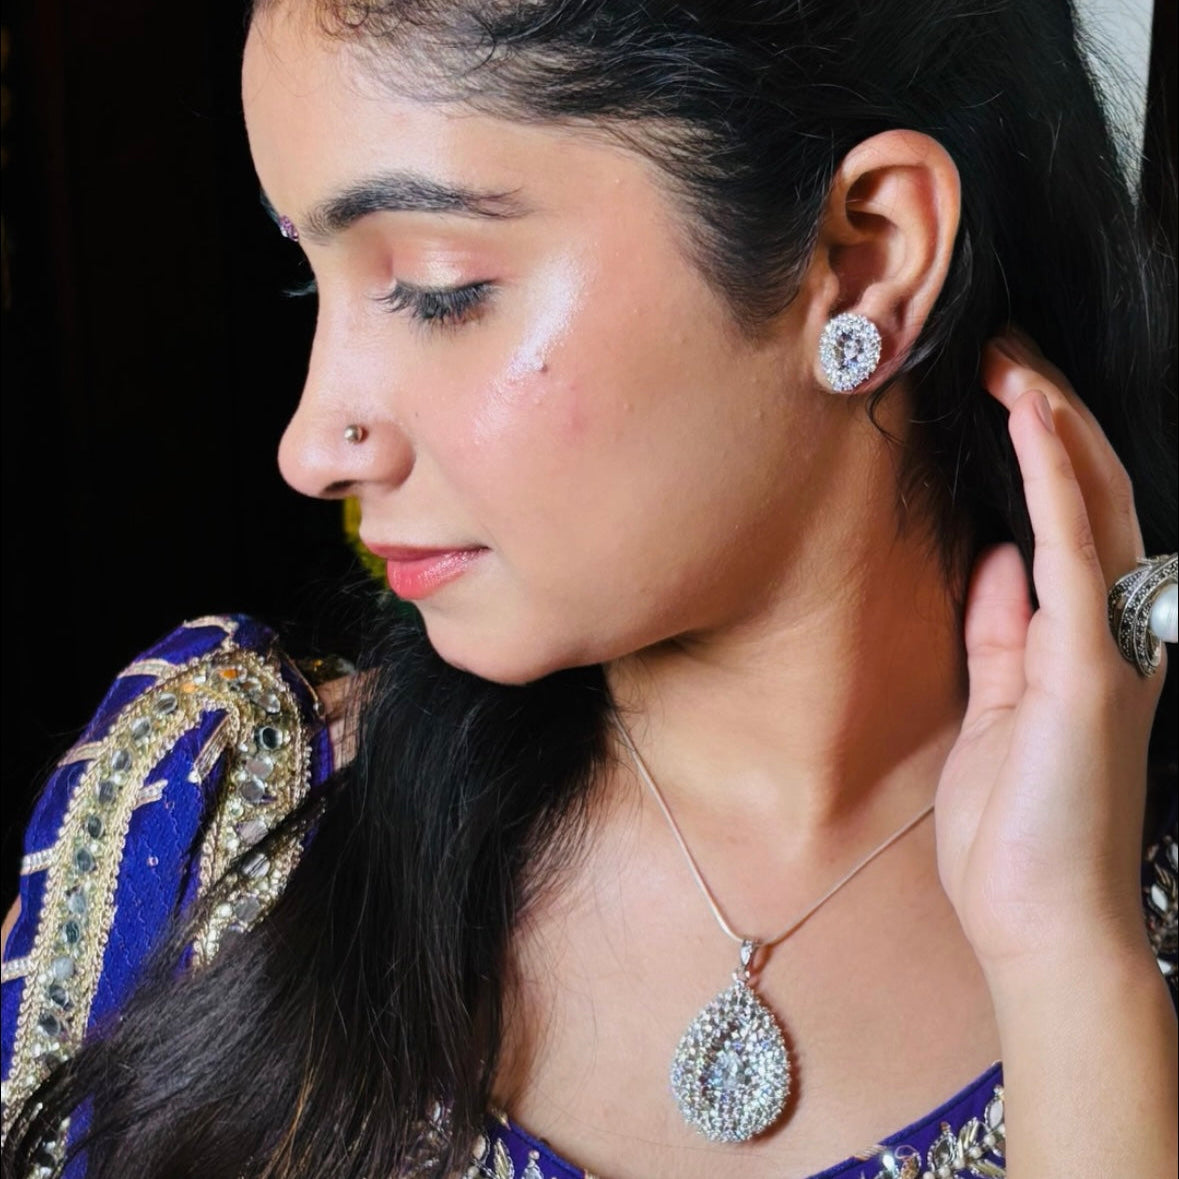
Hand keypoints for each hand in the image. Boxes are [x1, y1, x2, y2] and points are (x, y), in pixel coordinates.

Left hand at [934, 329, 1166, 976]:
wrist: (1040, 922)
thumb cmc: (1016, 826)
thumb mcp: (999, 705)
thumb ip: (1006, 630)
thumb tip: (1001, 558)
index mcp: (1085, 639)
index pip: (1070, 521)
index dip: (1041, 451)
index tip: (996, 394)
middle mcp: (1114, 630)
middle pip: (1090, 496)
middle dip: (1048, 417)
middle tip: (1003, 350)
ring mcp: (1108, 645)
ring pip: (1092, 506)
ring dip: (1052, 425)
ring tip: (1013, 359)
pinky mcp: (1086, 667)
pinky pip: (1071, 552)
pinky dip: (1051, 480)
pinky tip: (1028, 420)